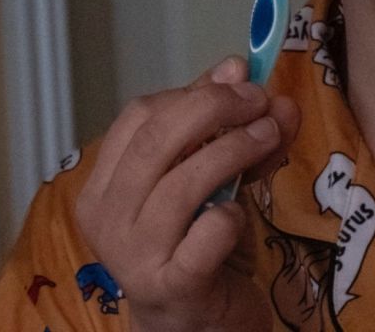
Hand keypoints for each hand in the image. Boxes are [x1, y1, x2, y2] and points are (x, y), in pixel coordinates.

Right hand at [75, 56, 299, 331]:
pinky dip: (229, 215)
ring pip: (182, 183)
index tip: (243, 81)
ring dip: (235, 149)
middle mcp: (107, 218)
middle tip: (261, 102)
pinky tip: (239, 215)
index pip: (139, 116)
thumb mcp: (210, 178)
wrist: (197, 327)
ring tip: (270, 137)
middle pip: (157, 140)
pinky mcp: (172, 286)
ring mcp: (134, 255)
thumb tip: (242, 68)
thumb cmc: (196, 246)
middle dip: (217, 109)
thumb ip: (222, 127)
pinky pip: (205, 234)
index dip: (195, 91)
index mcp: (104, 184)